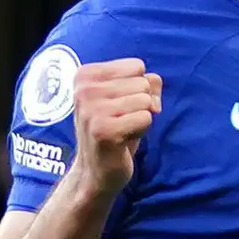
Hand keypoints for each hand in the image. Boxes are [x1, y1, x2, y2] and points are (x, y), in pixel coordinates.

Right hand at [71, 58, 161, 187]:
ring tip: (122, 131)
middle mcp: (84, 89)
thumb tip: (154, 86)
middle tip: (121, 122)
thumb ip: (147, 82)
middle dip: (141, 105)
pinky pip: (145, 118)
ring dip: (141, 119)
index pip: (137, 66)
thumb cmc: (114, 130)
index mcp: (85, 75)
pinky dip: (141, 131)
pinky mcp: (103, 130)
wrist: (95, 172)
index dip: (138, 88)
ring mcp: (91, 110)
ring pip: (145, 101)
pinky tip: (122, 141)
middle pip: (142, 83)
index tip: (120, 106)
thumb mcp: (128, 98)